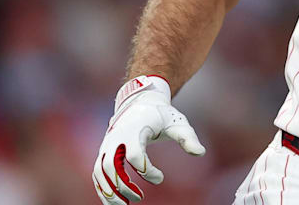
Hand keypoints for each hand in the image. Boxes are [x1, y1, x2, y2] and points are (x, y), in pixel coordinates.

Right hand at [92, 75, 205, 203]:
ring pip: (100, 171)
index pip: (134, 154)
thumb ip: (188, 138)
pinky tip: (114, 201)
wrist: (141, 104)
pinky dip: (102, 188)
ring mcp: (108, 145)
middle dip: (122, 185)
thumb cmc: (162, 116)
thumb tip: (200, 153)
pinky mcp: (104, 152)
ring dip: (108, 190)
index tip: (161, 178)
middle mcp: (117, 137)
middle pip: (111, 165)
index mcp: (135, 129)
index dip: (147, 170)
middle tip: (139, 198)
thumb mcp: (178, 124)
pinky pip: (98, 172)